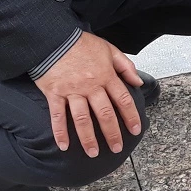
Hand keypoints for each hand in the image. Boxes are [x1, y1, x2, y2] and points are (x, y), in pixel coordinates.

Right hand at [34, 31, 142, 158]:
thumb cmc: (81, 43)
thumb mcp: (109, 48)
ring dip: (88, 138)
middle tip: (116, 148)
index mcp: (106, 75)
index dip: (130, 116)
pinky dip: (60, 131)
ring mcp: (72, 91)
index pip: (123, 100)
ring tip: (93, 153)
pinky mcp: (54, 93)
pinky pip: (57, 115)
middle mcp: (91, 86)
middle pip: (104, 114)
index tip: (135, 130)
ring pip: (82, 119)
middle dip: (112, 133)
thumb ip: (125, 66)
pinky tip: (64, 146)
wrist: (53, 37)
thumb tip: (137, 82)